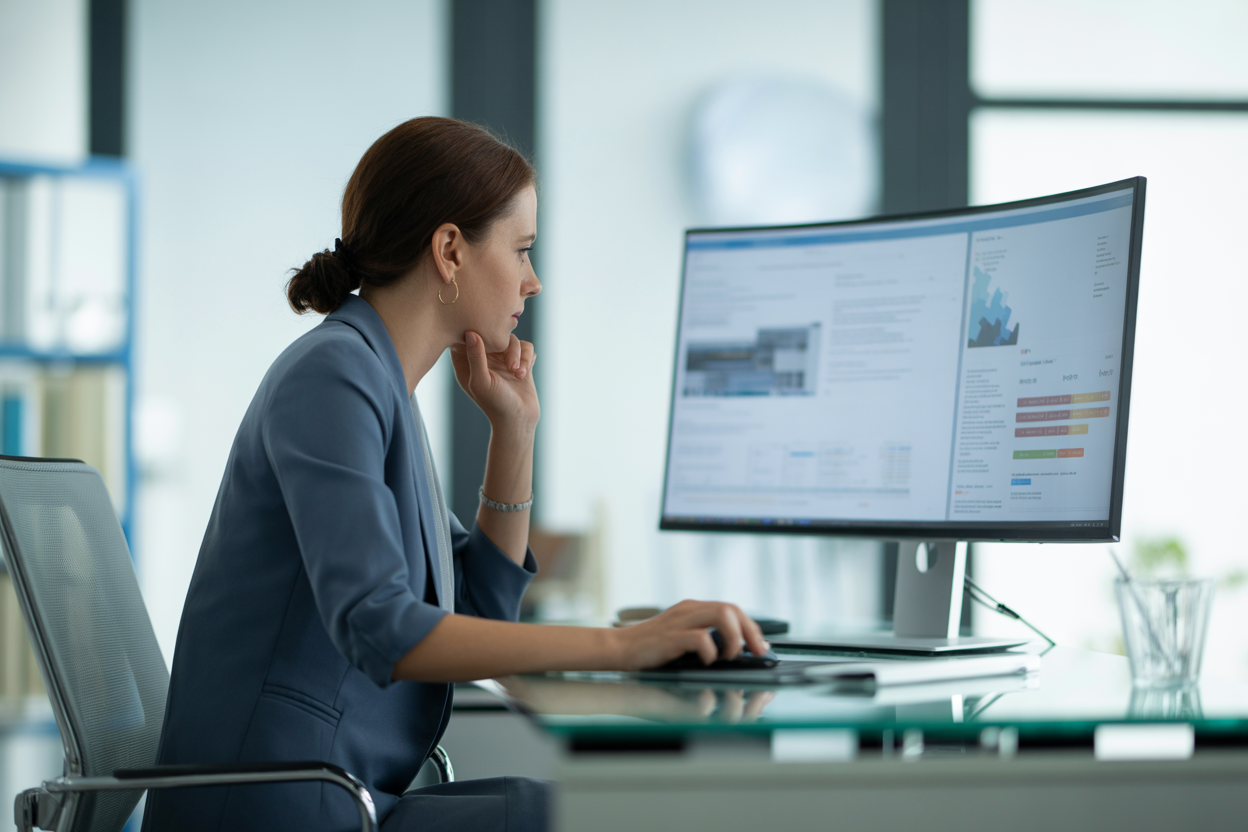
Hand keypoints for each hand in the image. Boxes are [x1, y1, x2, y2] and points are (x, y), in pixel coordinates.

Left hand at [450, 331, 538, 433]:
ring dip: (517, 355)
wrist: (519, 419)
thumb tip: (470, 332)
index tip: (483, 336)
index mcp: (467, 362)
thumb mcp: (481, 381)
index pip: (464, 336)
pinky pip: (525, 346)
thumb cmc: (495, 404)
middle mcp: (484, 357)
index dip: (473, 330)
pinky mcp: (519, 360)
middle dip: (503, 345)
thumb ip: (475, 357)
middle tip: (508, 364)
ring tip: (517, 373)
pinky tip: (524, 374)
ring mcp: (502, 358)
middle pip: (492, 332)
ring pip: (511, 339)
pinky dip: (526, 358)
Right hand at [610, 600, 768, 670]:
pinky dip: (710, 651)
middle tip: (756, 652)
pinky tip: (707, 661)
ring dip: (733, 638)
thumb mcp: (682, 637)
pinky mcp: (671, 636)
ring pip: (721, 615)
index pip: (731, 608)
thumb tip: (735, 650)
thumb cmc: (651, 648)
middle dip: (750, 631)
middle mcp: (689, 610)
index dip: (751, 626)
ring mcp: (680, 621)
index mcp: (693, 609)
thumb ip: (705, 638)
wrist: (620, 649)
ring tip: (729, 656)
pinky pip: (700, 637)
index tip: (760, 645)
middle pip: (730, 608)